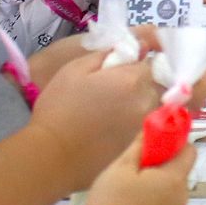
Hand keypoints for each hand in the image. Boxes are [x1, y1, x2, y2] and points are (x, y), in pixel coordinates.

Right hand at [29, 52, 165, 187]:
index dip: (131, 63)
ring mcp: (144, 125)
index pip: (147, 61)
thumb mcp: (76, 68)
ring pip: (149, 104)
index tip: (113, 69)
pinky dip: (131, 121)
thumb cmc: (60, 108)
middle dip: (136, 82)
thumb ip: (108, 54)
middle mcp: (146, 102)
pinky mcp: (138, 144)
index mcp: (133, 80)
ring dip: (136, 102)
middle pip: (152, 84)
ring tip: (108, 110)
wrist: (53, 156)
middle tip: (108, 90)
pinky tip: (109, 126)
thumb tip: (132, 48)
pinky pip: (142, 124)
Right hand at [82, 136, 194, 204]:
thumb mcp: (121, 167)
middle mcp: (181, 199)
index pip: (190, 152)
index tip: (156, 142)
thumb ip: (140, 146)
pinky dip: (154, 202)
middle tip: (135, 166)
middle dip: (163, 164)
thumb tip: (151, 129)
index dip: (176, 143)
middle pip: (179, 172)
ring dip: (157, 184)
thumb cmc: (111, 201)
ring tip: (129, 189)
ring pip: (171, 191)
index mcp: (175, 180)